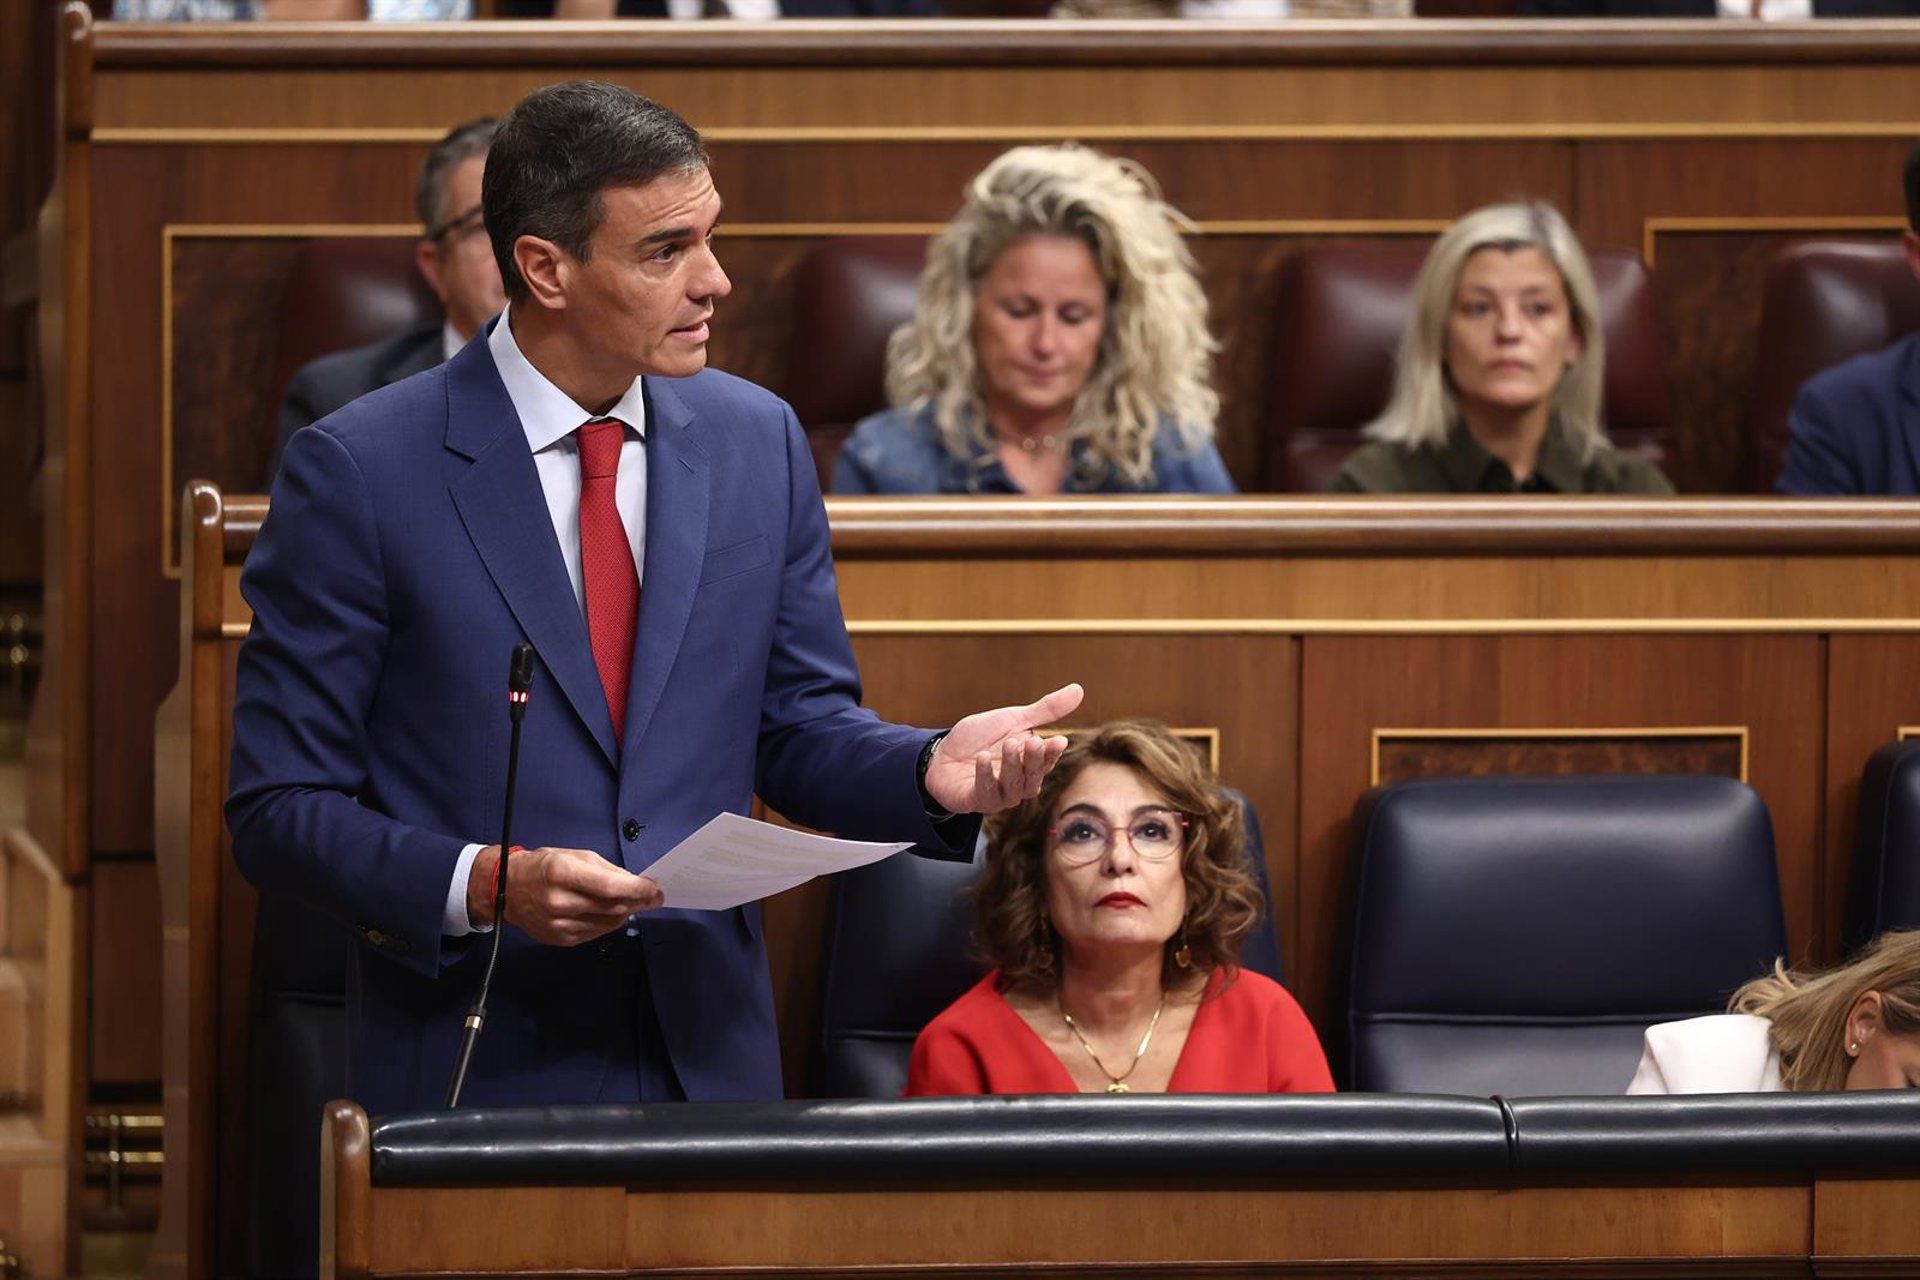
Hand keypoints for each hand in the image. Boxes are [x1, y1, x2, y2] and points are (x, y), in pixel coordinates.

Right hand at [467, 845, 662, 946]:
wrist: (507, 889)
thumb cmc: (543, 867)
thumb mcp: (574, 856)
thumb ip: (607, 870)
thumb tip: (636, 883)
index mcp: (561, 873)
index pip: (609, 887)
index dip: (637, 890)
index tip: (654, 890)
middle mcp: (558, 901)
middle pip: (612, 907)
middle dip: (637, 902)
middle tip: (651, 896)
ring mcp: (558, 924)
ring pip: (608, 923)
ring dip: (624, 912)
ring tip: (629, 902)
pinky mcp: (560, 939)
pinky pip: (596, 933)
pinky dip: (607, 922)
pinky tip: (607, 911)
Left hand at [923, 683, 1084, 814]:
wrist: (943, 753)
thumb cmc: (981, 738)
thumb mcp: (1013, 719)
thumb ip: (1045, 710)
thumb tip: (1079, 689)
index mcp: (1030, 763)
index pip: (1048, 760)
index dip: (1053, 752)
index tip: (1059, 740)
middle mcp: (1019, 782)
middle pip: (1033, 775)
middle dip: (1034, 759)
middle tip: (1032, 741)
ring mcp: (1000, 795)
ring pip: (1013, 786)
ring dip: (1011, 765)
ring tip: (1008, 743)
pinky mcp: (978, 801)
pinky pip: (986, 792)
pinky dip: (985, 775)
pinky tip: (982, 758)